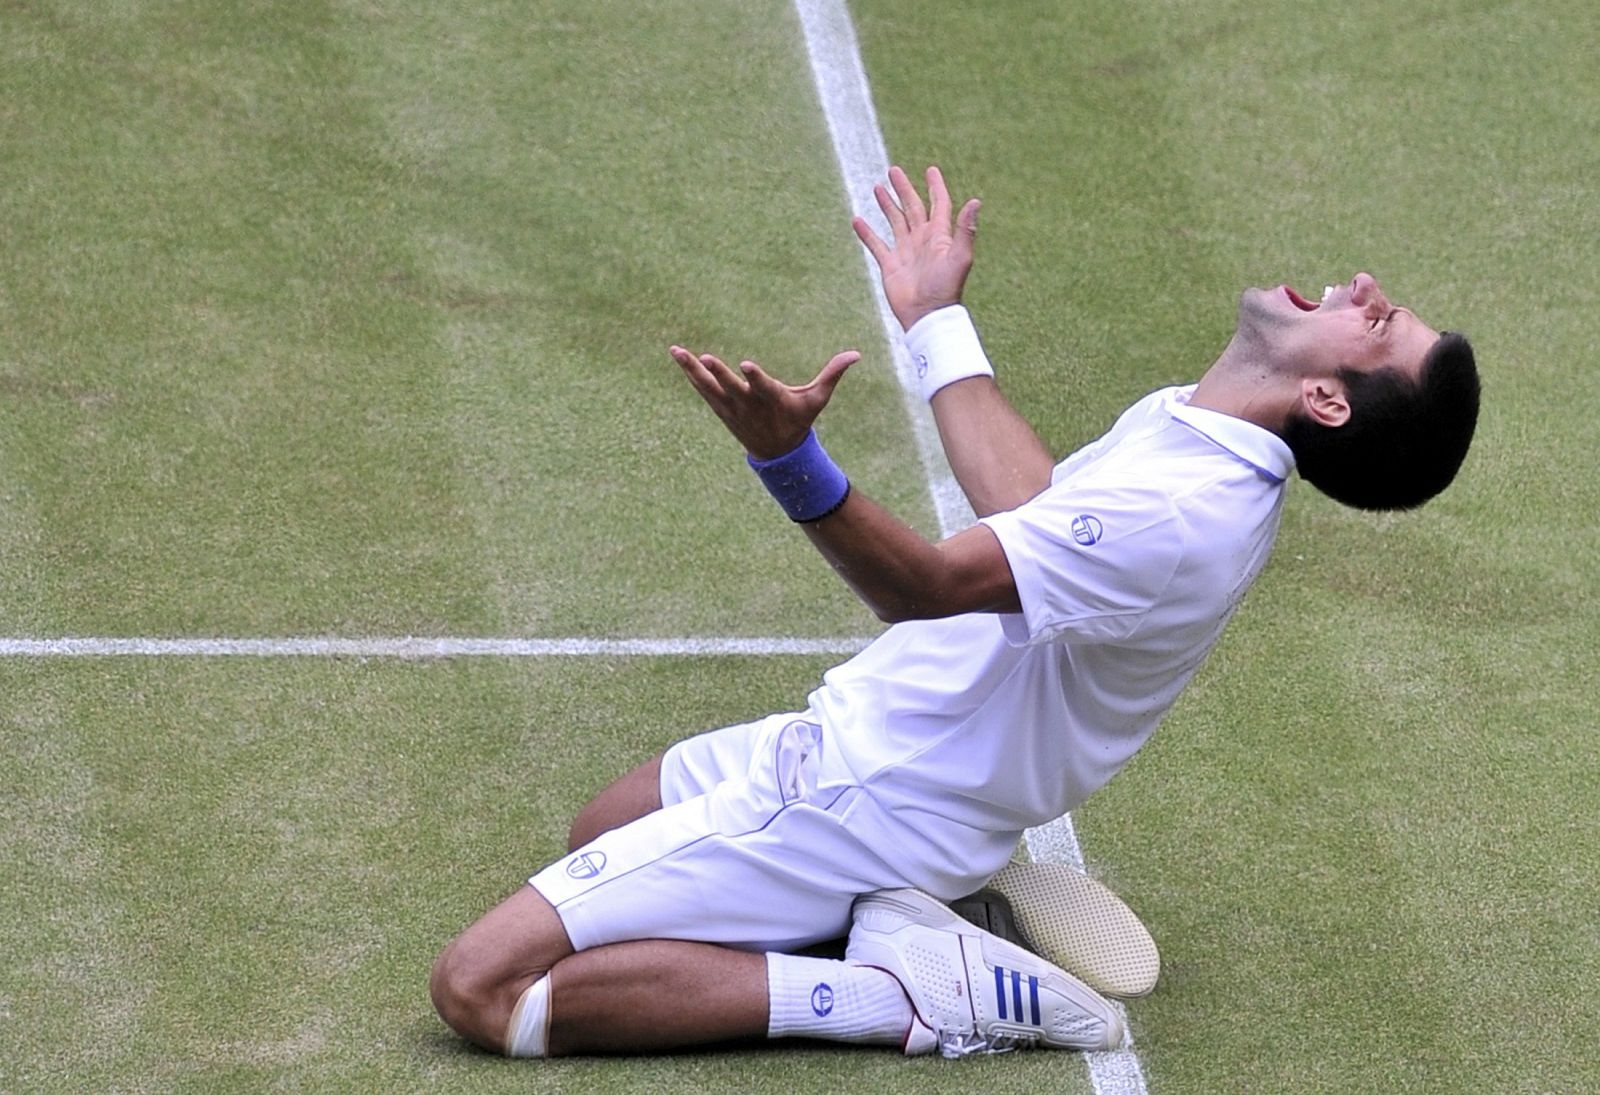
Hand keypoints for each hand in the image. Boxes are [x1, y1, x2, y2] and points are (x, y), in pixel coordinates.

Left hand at [670, 346, 858, 459]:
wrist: (778, 453)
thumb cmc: (799, 420)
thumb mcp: (817, 400)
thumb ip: (832, 374)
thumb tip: (857, 354)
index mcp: (773, 400)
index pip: (763, 387)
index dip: (754, 376)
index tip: (744, 364)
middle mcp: (749, 405)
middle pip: (731, 387)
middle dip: (718, 373)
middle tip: (704, 357)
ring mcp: (732, 408)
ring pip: (709, 387)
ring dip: (692, 369)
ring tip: (676, 350)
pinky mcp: (721, 409)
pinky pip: (703, 390)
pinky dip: (691, 375)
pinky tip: (679, 357)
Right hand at [853, 165, 980, 330]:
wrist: (926, 315)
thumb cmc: (946, 288)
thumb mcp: (959, 257)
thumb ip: (965, 229)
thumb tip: (976, 200)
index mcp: (939, 235)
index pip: (938, 204)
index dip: (935, 187)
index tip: (931, 170)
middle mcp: (921, 240)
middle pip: (912, 207)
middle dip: (903, 188)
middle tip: (894, 171)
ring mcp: (905, 251)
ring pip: (894, 221)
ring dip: (887, 204)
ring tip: (877, 187)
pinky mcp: (890, 265)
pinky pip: (876, 244)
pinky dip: (866, 232)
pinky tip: (857, 220)